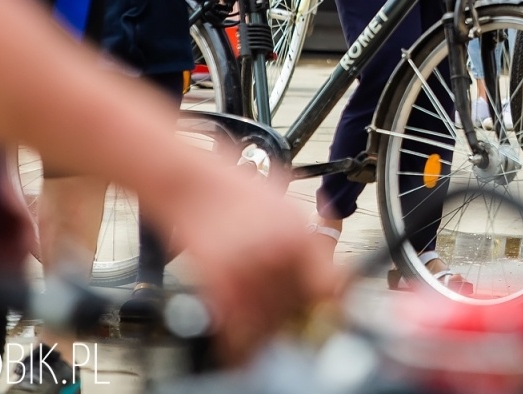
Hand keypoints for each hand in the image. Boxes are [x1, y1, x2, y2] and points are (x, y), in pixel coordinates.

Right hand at [161, 164, 340, 361]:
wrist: (192, 183)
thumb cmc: (235, 190)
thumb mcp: (287, 207)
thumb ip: (310, 242)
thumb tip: (330, 274)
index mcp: (300, 236)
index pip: (329, 287)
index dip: (331, 306)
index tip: (327, 315)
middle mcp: (278, 254)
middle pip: (300, 309)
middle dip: (298, 320)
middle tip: (294, 325)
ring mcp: (247, 270)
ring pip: (270, 322)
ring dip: (271, 331)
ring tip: (268, 330)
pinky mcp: (217, 282)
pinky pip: (237, 327)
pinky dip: (242, 339)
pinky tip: (244, 339)